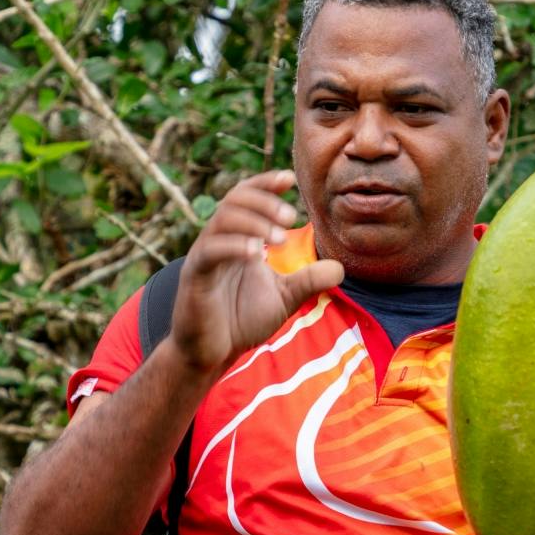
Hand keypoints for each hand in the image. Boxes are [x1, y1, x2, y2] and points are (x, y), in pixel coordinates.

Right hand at [169, 170, 344, 375]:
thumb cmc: (240, 322)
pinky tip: (257, 253)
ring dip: (253, 222)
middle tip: (290, 216)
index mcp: (238, 238)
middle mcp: (218, 240)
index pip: (247, 198)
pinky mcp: (194, 276)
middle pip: (234, 200)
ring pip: (222, 220)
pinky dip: (234, 246)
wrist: (211, 354)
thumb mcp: (284, 298)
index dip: (265, 184)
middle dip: (264, 202)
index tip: (289, 180)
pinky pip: (210, 251)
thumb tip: (340, 268)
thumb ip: (308, 281)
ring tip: (280, 238)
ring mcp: (203, 256)